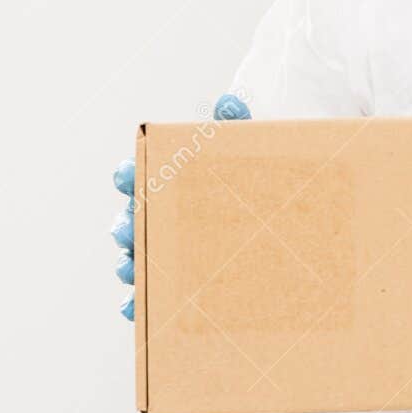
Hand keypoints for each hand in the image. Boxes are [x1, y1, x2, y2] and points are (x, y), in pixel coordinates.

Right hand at [112, 93, 250, 320]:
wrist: (284, 197)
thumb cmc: (256, 166)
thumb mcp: (250, 143)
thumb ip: (238, 123)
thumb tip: (229, 104)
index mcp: (167, 176)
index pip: (136, 173)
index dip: (128, 175)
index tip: (128, 177)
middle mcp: (160, 212)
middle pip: (131, 220)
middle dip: (126, 225)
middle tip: (129, 230)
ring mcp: (169, 247)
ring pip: (136, 257)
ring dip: (128, 264)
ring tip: (130, 270)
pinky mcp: (183, 278)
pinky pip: (154, 293)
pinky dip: (140, 302)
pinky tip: (137, 309)